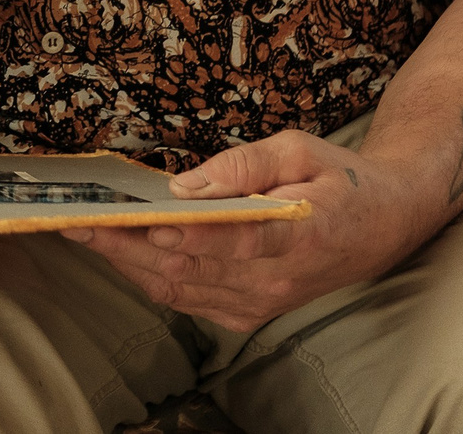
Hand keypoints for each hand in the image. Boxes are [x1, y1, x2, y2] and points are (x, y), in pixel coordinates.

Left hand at [64, 131, 441, 332]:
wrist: (383, 226)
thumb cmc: (339, 180)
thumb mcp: (299, 149)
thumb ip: (244, 165)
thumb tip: (187, 185)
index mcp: (301, 234)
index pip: (236, 241)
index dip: (188, 234)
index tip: (147, 220)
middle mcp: (279, 279)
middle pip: (192, 269)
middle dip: (128, 246)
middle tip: (79, 221)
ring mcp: (263, 302)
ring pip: (181, 289)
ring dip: (127, 263)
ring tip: (83, 232)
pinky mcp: (250, 312)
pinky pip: (188, 299)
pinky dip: (149, 277)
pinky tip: (119, 251)